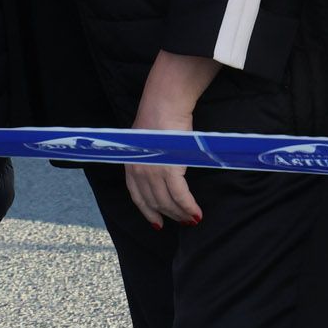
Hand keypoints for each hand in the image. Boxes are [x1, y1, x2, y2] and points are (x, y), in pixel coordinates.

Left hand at [124, 52, 218, 227]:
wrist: (164, 104)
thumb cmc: (158, 118)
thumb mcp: (144, 143)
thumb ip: (148, 159)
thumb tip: (159, 174)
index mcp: (130, 165)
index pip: (138, 197)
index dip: (148, 212)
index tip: (157, 223)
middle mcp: (138, 171)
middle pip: (155, 202)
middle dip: (170, 215)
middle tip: (183, 221)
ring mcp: (152, 172)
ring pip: (168, 202)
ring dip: (182, 214)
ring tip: (192, 218)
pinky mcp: (169, 169)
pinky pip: (180, 196)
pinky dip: (189, 207)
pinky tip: (196, 213)